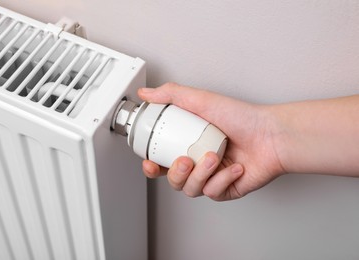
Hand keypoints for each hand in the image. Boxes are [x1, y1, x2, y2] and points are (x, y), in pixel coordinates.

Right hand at [138, 83, 285, 200]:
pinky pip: (213, 192)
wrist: (271, 135)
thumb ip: (171, 94)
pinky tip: (234, 167)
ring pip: (191, 188)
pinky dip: (222, 179)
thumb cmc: (242, 118)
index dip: (152, 166)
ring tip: (213, 159)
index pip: (163, 160)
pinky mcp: (226, 189)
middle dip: (175, 174)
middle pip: (174, 179)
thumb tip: (146, 93)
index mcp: (190, 144)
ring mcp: (213, 177)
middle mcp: (199, 161)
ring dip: (200, 175)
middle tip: (184, 161)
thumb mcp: (202, 100)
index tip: (150, 162)